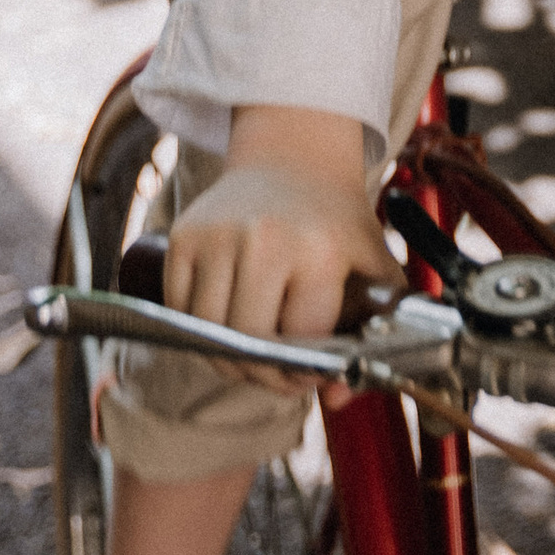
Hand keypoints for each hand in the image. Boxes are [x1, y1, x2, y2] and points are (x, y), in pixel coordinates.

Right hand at [164, 127, 395, 393]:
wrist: (293, 157)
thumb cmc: (335, 223)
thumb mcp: (372, 267)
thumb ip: (374, 331)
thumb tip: (340, 397)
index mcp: (319, 249)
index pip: (302, 339)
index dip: (306, 369)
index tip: (310, 375)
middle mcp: (263, 239)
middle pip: (249, 342)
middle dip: (264, 374)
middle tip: (277, 377)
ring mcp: (217, 236)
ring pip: (209, 334)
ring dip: (228, 360)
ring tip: (253, 358)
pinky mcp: (182, 238)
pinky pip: (180, 311)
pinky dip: (197, 332)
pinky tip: (224, 330)